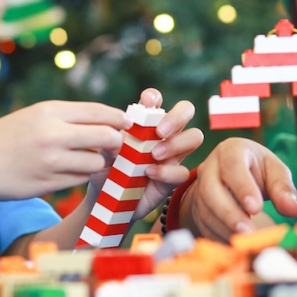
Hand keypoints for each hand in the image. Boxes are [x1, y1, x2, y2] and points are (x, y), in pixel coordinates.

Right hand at [0, 100, 130, 199]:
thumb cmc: (9, 136)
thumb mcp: (37, 115)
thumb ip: (71, 118)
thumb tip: (111, 122)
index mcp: (50, 111)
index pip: (100, 112)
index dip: (119, 119)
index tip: (126, 124)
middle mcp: (52, 135)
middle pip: (107, 137)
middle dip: (117, 142)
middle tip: (115, 145)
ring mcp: (50, 162)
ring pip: (96, 162)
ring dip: (98, 162)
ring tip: (88, 159)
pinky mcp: (47, 185)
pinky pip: (79, 180)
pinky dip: (81, 176)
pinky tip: (70, 171)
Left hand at [81, 89, 201, 218]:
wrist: (106, 199)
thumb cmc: (106, 168)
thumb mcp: (102, 151)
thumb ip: (108, 139)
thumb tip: (118, 136)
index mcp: (145, 122)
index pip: (156, 100)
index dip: (154, 97)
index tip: (146, 102)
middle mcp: (164, 134)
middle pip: (186, 111)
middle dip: (177, 117)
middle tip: (160, 131)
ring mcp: (172, 154)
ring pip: (194, 137)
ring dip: (176, 143)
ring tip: (154, 154)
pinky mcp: (173, 178)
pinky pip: (182, 171)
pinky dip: (167, 171)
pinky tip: (150, 173)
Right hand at [180, 138, 296, 241]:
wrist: (232, 176)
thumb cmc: (258, 170)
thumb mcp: (274, 171)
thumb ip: (283, 188)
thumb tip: (293, 210)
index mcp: (231, 150)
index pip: (232, 165)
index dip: (242, 187)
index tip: (256, 208)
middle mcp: (210, 167)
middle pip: (211, 190)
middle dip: (229, 213)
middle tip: (248, 232)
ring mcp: (200, 188)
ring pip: (205, 210)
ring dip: (225, 228)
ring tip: (245, 243)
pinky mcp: (197, 208)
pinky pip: (203, 224)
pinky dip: (219, 237)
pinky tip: (235, 246)